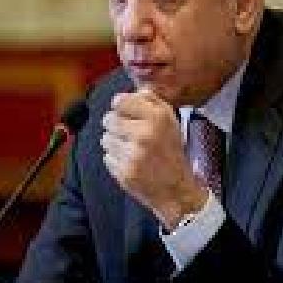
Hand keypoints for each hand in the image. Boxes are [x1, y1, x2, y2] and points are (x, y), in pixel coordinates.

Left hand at [101, 87, 207, 229]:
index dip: (120, 106)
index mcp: (157, 118)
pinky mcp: (123, 173)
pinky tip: (129, 162)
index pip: (120, 101)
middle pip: (109, 119)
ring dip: (114, 142)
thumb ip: (152, 101)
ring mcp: (132, 155)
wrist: (176, 190)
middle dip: (115, 124)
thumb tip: (132, 91)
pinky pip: (107, 157)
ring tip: (130, 149)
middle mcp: (144, 134)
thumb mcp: (171, 120)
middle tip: (127, 133)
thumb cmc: (171, 151)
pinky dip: (115, 159)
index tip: (124, 112)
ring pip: (105, 138)